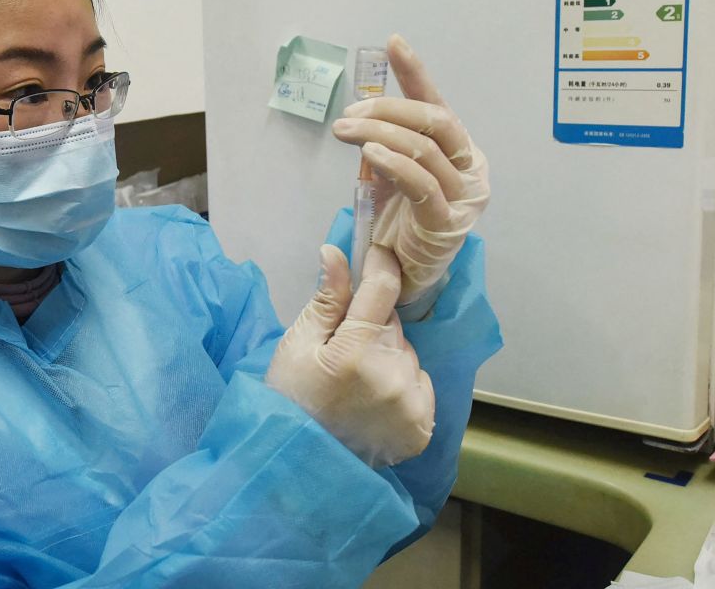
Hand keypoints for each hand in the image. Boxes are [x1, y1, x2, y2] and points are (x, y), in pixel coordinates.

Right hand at [265, 244, 434, 468]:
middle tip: (344, 351)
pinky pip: (420, 383)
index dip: (381, 264)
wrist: (298, 463)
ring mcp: (411, 404)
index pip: (383, 288)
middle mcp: (392, 376)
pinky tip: (376, 403)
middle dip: (372, 328)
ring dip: (389, 358)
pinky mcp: (422, 427)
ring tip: (357, 384)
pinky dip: (403, 386)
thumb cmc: (291, 399)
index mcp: (356, 352)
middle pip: (393, 325)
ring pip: (407, 354)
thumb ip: (326, 300)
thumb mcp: (297, 345)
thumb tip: (336, 252)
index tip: (377, 252)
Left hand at [332, 34, 489, 304]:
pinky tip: (370, 154)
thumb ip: (387, 144)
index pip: (437, 105)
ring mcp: (463, 196)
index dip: (415, 74)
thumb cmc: (403, 224)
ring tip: (346, 130)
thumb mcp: (392, 174)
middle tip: (350, 113)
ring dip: (379, 134)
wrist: (408, 278)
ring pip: (423, 149)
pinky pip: (421, 184)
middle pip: (434, 122)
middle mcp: (470, 168)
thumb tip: (362, 115)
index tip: (392, 44)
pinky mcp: (446, 223)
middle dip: (388, 109)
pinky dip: (394, 163)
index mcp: (461, 151)